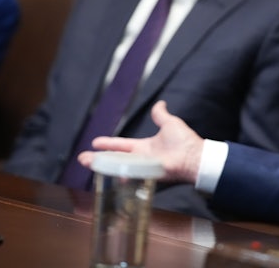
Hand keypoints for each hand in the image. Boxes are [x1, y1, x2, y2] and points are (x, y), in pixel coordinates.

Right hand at [77, 101, 203, 183]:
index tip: (94, 142)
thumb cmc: (184, 141)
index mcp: (144, 147)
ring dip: (103, 167)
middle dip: (98, 159)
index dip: (108, 144)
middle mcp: (141, 159)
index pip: (121, 145)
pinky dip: (119, 174)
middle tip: (83, 159)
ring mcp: (143, 168)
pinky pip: (130, 175)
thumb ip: (161, 115)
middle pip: (115, 159)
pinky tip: (106, 174)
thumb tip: (160, 103)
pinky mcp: (148, 175)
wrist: (195, 155)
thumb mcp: (169, 123)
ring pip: (118, 168)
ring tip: (88, 164)